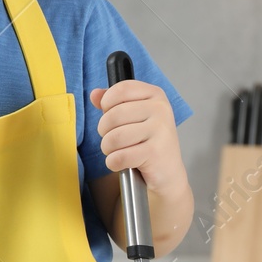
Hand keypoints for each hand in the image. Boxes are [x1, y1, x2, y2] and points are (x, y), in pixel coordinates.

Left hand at [89, 79, 186, 195]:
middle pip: (113, 115)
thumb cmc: (148, 142)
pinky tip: (124, 163)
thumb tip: (95, 94)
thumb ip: (113, 103)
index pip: (121, 89)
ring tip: (118, 151)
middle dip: (104, 131)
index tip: (110, 114)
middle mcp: (160, 109)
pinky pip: (119, 157)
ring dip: (108, 149)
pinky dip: (114, 163)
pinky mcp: (155, 152)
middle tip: (113, 139)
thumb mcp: (133, 116)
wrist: (167, 172)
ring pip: (114, 137)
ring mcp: (160, 130)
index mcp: (155, 95)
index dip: (107, 103)